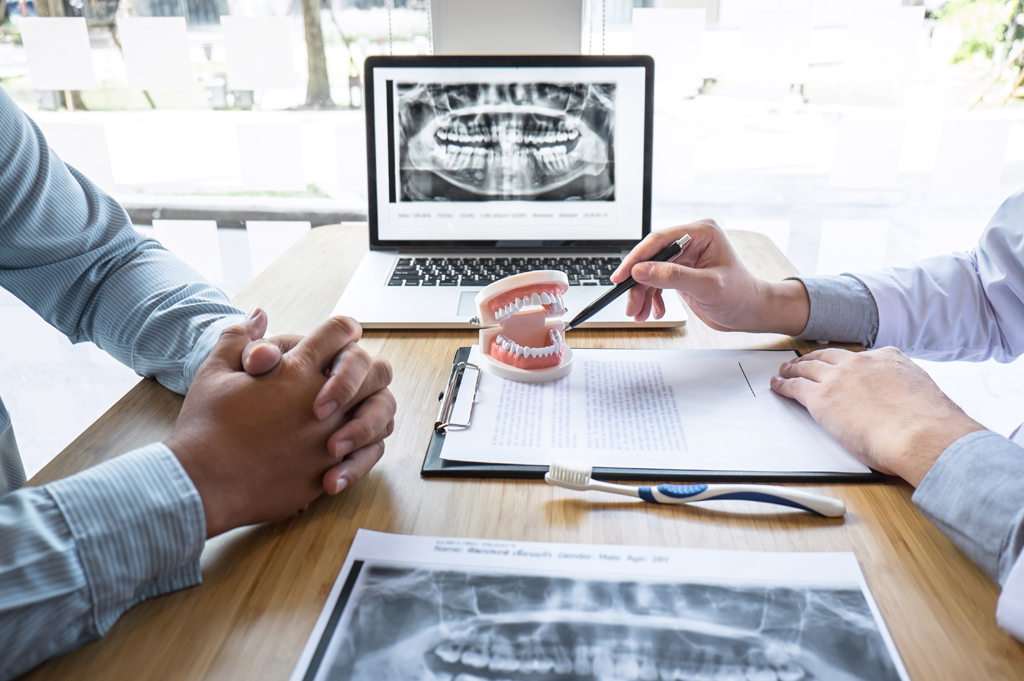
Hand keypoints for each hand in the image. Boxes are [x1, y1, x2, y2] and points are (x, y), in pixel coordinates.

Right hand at [166, 316, 393, 536]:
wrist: (201, 483)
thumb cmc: (205, 426)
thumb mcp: (214, 371)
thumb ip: (240, 338)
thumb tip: (259, 314)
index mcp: (296, 370)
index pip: (340, 331)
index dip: (343, 330)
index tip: (339, 338)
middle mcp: (323, 401)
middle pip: (374, 369)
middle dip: (367, 367)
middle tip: (352, 375)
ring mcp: (331, 437)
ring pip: (382, 411)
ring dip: (372, 406)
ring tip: (354, 410)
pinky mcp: (330, 470)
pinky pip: (369, 453)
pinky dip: (366, 446)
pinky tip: (349, 444)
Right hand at [610, 219, 810, 334]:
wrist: (751, 312)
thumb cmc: (741, 296)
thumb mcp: (707, 287)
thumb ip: (673, 277)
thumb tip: (641, 270)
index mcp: (701, 233)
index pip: (659, 240)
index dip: (637, 259)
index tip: (621, 276)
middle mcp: (691, 242)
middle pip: (651, 258)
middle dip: (638, 283)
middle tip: (630, 304)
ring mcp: (685, 257)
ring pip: (651, 272)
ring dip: (642, 294)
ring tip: (639, 314)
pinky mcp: (681, 272)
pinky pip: (657, 281)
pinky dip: (652, 298)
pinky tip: (655, 311)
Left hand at [770, 347, 985, 485]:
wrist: (920, 435)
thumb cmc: (929, 427)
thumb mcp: (922, 395)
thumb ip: (907, 393)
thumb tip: (907, 405)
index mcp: (889, 358)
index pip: (861, 357)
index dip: (846, 363)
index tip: (840, 365)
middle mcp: (861, 362)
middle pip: (829, 357)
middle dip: (814, 359)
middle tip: (803, 361)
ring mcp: (839, 378)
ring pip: (808, 368)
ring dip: (793, 368)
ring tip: (784, 370)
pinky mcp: (820, 398)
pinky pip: (795, 387)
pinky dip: (783, 384)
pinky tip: (778, 385)